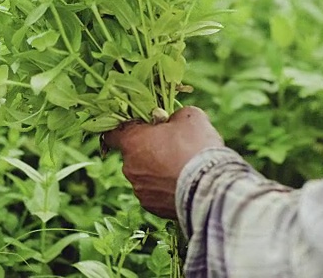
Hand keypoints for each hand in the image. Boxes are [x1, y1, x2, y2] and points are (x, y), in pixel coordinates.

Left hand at [104, 106, 223, 218]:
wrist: (209, 187)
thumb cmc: (196, 147)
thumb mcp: (189, 117)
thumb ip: (174, 115)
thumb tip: (172, 120)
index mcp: (132, 141)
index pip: (113, 134)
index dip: (128, 129)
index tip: (142, 128)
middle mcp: (129, 167)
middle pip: (134, 154)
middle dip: (150, 150)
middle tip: (174, 147)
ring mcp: (140, 189)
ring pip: (145, 175)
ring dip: (158, 171)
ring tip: (183, 168)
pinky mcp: (152, 207)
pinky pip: (155, 193)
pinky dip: (165, 188)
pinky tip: (184, 184)